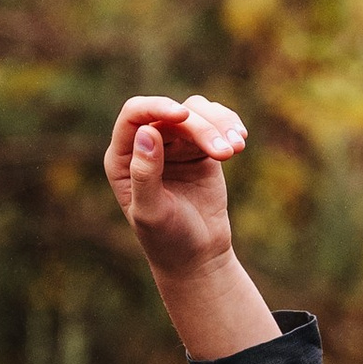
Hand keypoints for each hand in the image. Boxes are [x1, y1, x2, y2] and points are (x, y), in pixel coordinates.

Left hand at [103, 93, 281, 358]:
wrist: (197, 256)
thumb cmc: (167, 239)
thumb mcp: (152, 211)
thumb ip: (145, 173)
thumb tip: (147, 131)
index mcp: (123, 157)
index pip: (135, 115)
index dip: (157, 107)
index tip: (184, 116)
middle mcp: (147, 144)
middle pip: (174, 115)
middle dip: (202, 128)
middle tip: (226, 154)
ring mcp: (175, 144)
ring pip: (198, 112)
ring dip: (220, 125)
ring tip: (237, 148)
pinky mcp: (200, 148)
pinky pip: (215, 121)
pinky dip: (229, 125)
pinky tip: (240, 141)